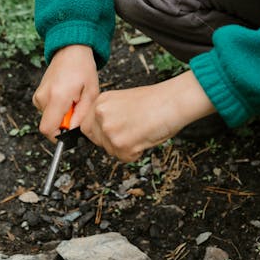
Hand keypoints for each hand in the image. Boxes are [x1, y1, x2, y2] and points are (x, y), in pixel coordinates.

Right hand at [32, 45, 98, 140]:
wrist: (70, 50)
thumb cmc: (83, 68)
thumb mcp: (91, 93)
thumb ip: (82, 115)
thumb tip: (73, 131)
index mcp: (58, 97)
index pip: (48, 129)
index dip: (58, 137)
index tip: (70, 133)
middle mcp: (44, 97)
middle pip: (49, 125)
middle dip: (64, 124)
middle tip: (76, 109)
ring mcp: (38, 96)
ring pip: (48, 119)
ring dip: (61, 115)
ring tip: (73, 101)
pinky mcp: (37, 96)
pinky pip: (46, 111)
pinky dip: (56, 109)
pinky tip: (66, 98)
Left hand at [81, 70, 215, 161]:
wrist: (172, 102)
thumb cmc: (156, 100)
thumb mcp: (123, 100)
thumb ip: (109, 114)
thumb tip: (103, 131)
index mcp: (101, 102)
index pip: (86, 125)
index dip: (98, 132)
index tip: (108, 134)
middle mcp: (101, 116)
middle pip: (96, 140)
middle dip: (110, 142)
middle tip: (129, 134)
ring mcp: (110, 131)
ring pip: (111, 151)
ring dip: (125, 147)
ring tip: (141, 131)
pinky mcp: (122, 146)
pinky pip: (126, 158)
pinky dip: (137, 153)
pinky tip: (145, 138)